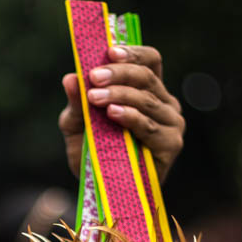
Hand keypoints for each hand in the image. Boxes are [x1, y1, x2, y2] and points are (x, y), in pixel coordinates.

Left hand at [59, 44, 184, 181]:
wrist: (100, 190)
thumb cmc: (92, 152)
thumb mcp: (77, 125)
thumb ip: (75, 103)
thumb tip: (70, 78)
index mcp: (147, 90)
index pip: (150, 61)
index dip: (132, 52)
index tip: (109, 51)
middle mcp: (164, 103)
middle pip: (146, 76)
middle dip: (119, 73)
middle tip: (94, 77)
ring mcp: (170, 123)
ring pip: (147, 98)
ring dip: (120, 93)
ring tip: (95, 97)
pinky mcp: (170, 144)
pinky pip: (149, 125)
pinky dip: (131, 116)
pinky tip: (113, 113)